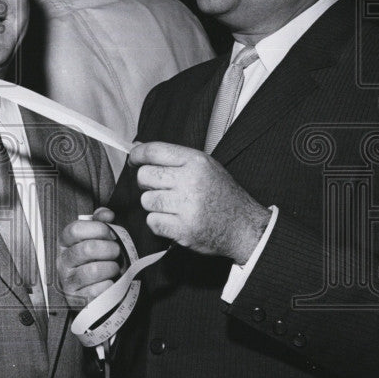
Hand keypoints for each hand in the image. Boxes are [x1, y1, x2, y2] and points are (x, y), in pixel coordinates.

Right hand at [56, 207, 121, 308]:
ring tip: (114, 268)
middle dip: (110, 249)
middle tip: (116, 252)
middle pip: (88, 249)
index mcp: (65, 244)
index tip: (110, 233)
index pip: (75, 229)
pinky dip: (110, 286)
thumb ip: (100, 223)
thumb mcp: (97, 240)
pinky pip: (99, 289)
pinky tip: (110, 283)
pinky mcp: (77, 300)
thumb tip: (107, 214)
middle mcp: (63, 261)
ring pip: (94, 270)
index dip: (97, 228)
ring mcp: (68, 281)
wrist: (95, 294)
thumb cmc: (97, 262)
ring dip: (111, 268)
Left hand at [131, 142, 271, 263]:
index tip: (134, 161)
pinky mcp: (183, 229)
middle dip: (147, 183)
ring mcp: (187, 206)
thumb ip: (172, 157)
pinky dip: (159, 223)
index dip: (136, 155)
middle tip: (160, 188)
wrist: (244, 227)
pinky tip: (174, 220)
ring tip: (172, 206)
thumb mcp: (204, 166)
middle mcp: (191, 181)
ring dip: (154, 205)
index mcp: (196, 161)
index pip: (153, 151)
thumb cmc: (222, 195)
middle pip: (144, 176)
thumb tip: (137, 148)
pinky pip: (152, 222)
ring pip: (146, 200)